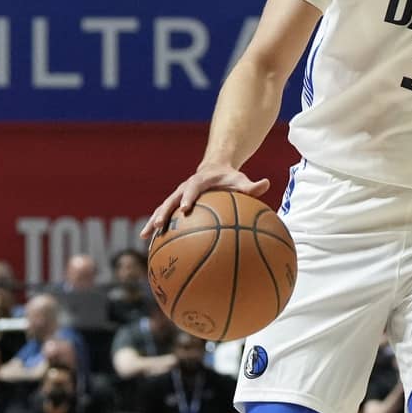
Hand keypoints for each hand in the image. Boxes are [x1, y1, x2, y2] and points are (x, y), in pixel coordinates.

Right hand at [141, 162, 271, 237]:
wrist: (214, 169)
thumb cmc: (230, 178)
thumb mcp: (241, 180)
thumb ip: (252, 185)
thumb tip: (266, 183)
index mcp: (199, 182)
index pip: (191, 189)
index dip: (188, 197)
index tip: (185, 208)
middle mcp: (183, 189)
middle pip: (170, 200)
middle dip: (163, 212)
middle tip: (158, 225)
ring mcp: (177, 197)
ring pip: (162, 209)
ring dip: (153, 221)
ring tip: (144, 236)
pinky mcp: (175, 204)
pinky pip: (164, 216)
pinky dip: (155, 227)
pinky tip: (149, 243)